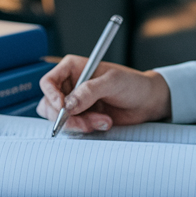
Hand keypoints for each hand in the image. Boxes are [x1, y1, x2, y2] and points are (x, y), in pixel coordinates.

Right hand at [37, 56, 170, 132]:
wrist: (147, 101)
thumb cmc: (132, 83)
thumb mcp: (112, 82)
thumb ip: (89, 91)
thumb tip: (68, 104)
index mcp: (73, 68)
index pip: (48, 82)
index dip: (51, 96)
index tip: (63, 108)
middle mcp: (70, 85)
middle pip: (50, 105)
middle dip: (67, 117)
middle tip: (84, 123)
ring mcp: (75, 103)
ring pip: (60, 119)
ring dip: (79, 124)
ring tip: (102, 121)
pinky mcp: (82, 117)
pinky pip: (73, 127)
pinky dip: (87, 128)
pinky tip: (104, 123)